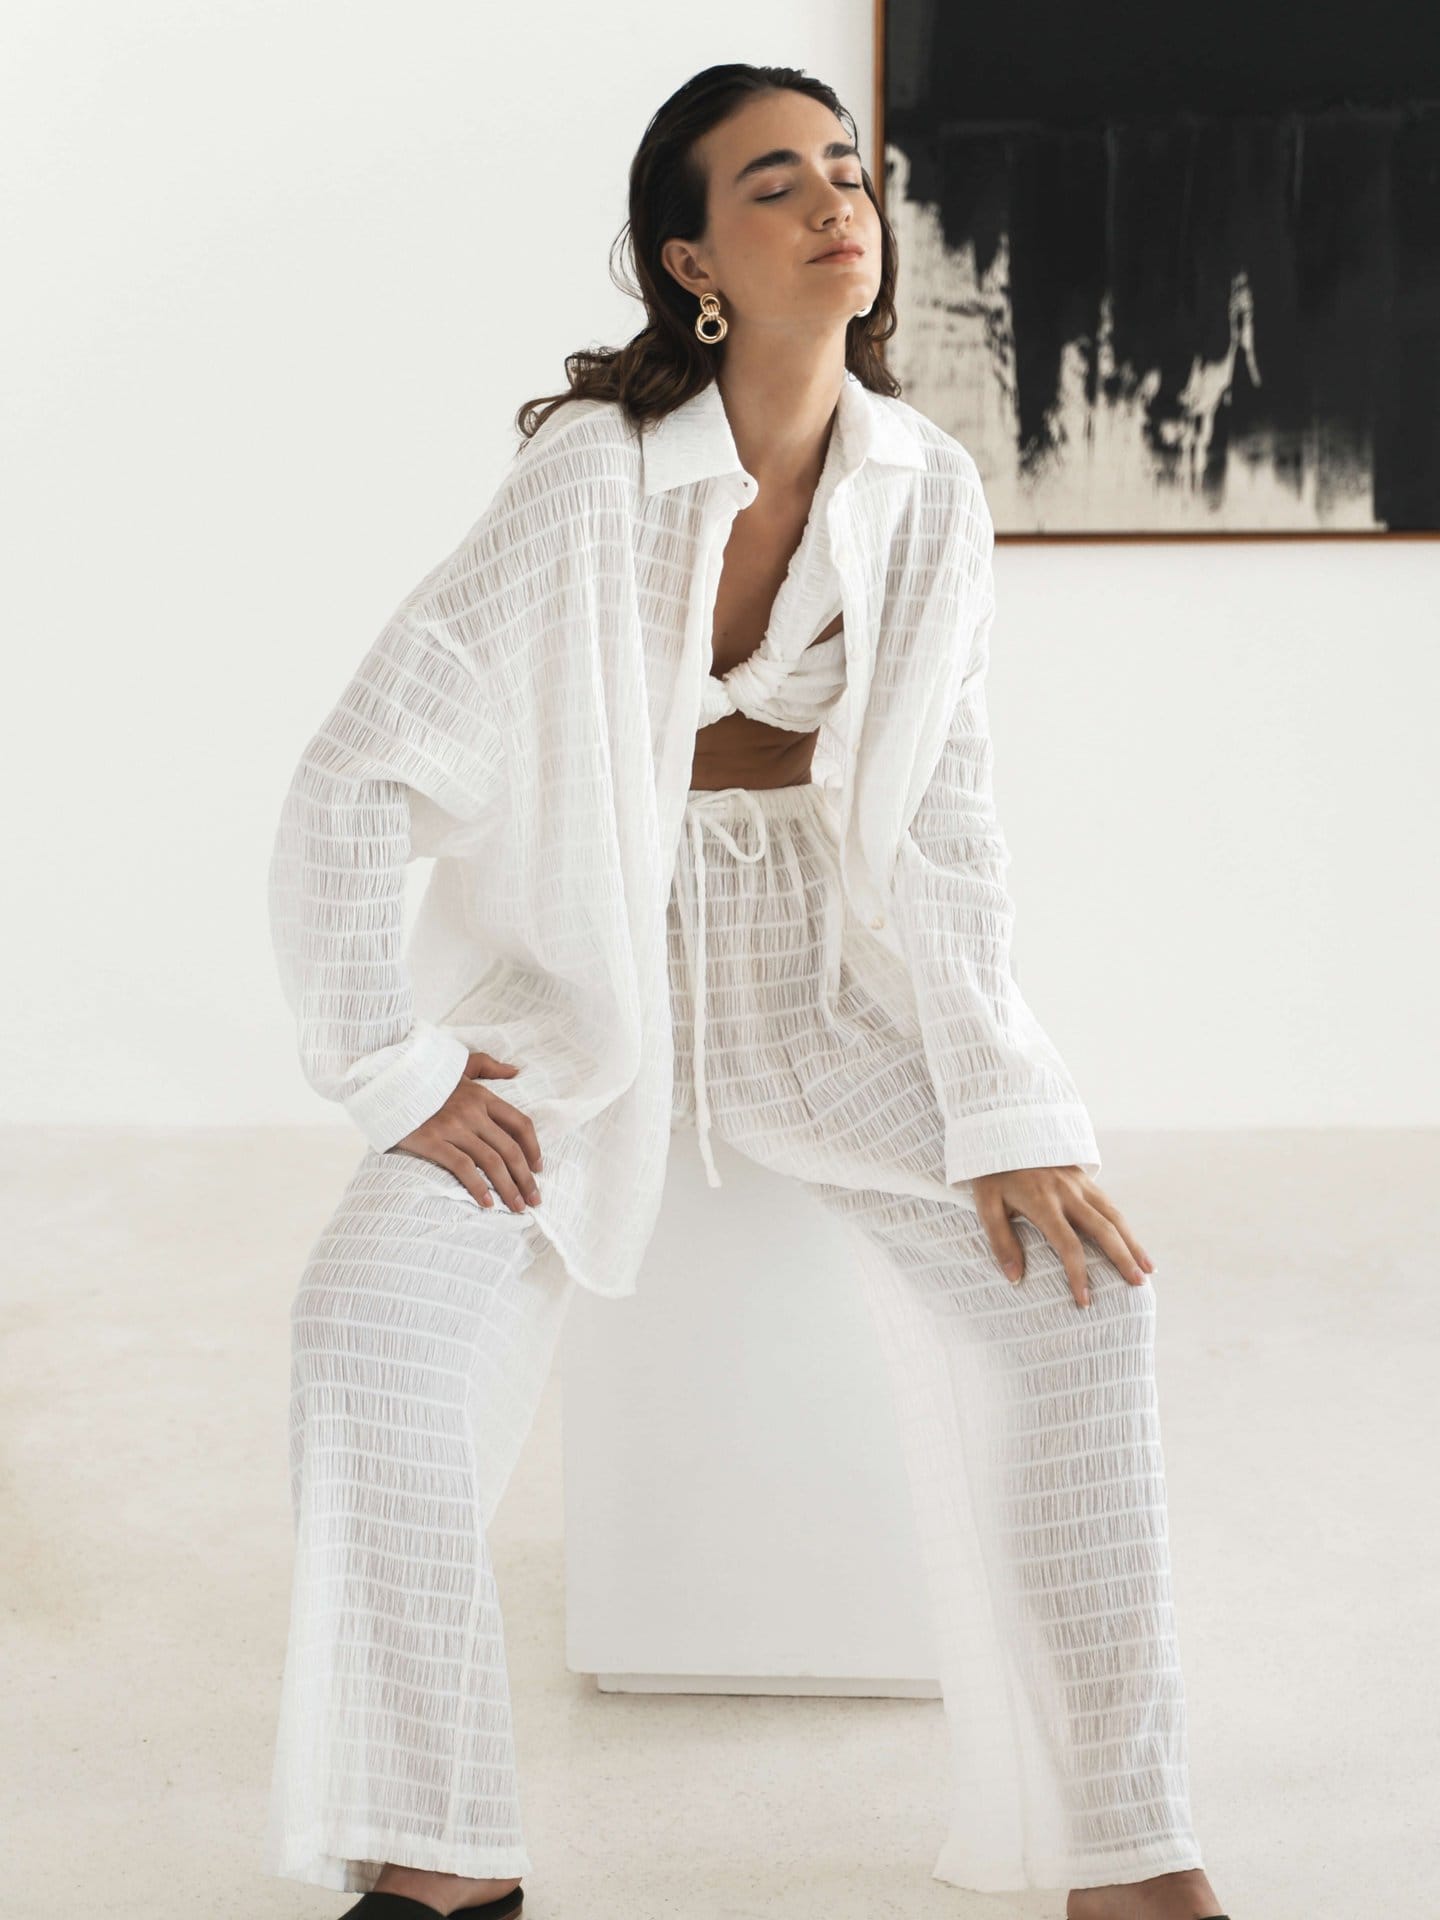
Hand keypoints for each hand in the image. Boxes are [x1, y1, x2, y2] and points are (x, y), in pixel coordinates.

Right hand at [390, 1050, 543, 1213]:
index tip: (539, 1168)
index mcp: (482, 1096)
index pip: (520, 1124)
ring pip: (491, 1161)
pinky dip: (478, 1187)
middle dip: (526, 1178)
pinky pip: (463, 1167)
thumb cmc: (424, 1078)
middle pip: (510, 1149)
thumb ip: (488, 1066)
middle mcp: (473, 1111)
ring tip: (516, 1207)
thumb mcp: (459, 1064)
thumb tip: (516, 1070)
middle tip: (534, 1200)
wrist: (386, 1083)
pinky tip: (486, 1203)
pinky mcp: (433, 1141)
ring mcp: (453, 1126)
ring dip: (508, 1188)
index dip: (533, 1148)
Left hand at [971, 1166, 1154, 1308]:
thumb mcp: (986, 1205)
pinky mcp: (1083, 1177)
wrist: (1003, 1130)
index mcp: (1042, 1201)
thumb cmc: (992, 1173)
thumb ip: (1001, 1241)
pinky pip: (1109, 1204)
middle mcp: (1067, 1192)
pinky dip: (1125, 1226)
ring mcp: (1079, 1182)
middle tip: (1137, 1285)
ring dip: (1133, 1243)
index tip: (1084, 1300)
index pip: (1067, 1244)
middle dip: (1122, 1259)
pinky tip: (1133, 1243)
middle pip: (1103, 1229)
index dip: (1078, 1275)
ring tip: (1148, 1270)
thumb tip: (1015, 1279)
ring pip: (1114, 1215)